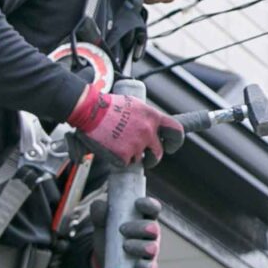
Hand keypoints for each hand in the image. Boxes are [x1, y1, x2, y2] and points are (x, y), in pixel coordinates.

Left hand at [60, 196, 162, 267]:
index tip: (137, 204)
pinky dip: (145, 266)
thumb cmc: (108, 233)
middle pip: (154, 228)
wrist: (103, 257)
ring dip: (140, 246)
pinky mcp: (146, 267)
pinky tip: (137, 265)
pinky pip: (151, 267)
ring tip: (125, 246)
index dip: (149, 204)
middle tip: (122, 229)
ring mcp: (150, 251)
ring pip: (153, 248)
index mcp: (143, 218)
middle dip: (139, 228)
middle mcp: (150, 234)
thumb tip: (102, 208)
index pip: (153, 208)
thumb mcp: (101, 220)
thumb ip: (99, 210)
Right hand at [67, 85, 185, 166]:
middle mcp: (148, 131)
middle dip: (152, 158)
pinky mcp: (124, 154)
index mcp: (153, 117)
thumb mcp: (134, 104)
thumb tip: (153, 126)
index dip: (176, 141)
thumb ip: (146, 116)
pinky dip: (119, 159)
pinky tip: (112, 148)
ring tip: (119, 145)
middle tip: (145, 158)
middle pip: (158, 152)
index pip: (176, 130)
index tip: (170, 146)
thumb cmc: (110, 105)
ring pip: (140, 158)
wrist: (91, 111)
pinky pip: (125, 163)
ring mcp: (137, 144)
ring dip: (132, 156)